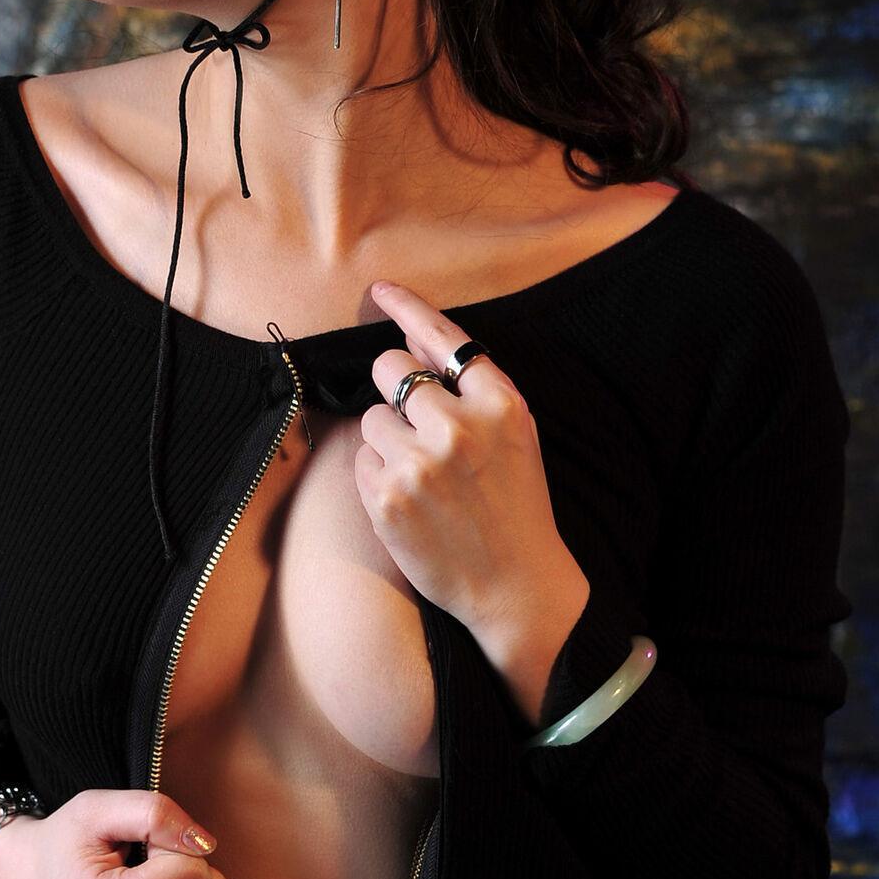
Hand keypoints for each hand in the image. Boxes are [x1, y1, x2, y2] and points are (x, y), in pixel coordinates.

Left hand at [359, 279, 589, 703]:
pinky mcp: (387, 497)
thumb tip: (413, 338)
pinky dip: (379, 475)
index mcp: (501, 405)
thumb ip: (473, 388)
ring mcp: (420, 464)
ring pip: (371, 416)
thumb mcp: (515, 435)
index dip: (407, 308)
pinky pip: (362, 459)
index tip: (380, 291)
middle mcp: (461, 428)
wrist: (516, 587)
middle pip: (391, 368)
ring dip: (387, 438)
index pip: (444, 338)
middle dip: (396, 388)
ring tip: (423, 475)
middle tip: (418, 425)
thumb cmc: (515, 507)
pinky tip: (411, 502)